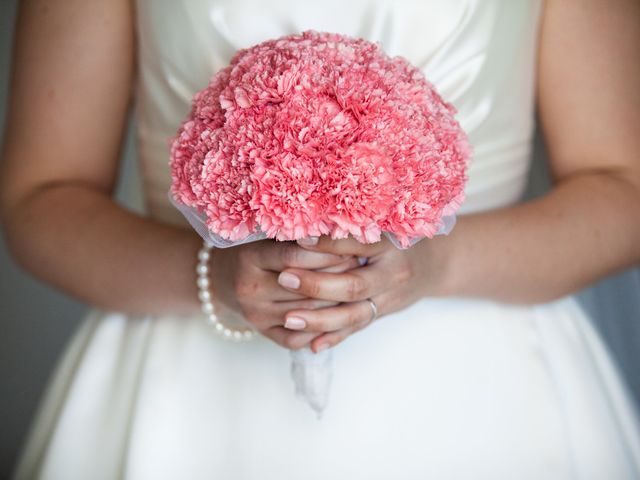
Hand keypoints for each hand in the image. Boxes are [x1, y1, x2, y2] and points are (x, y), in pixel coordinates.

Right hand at [208, 239, 360, 349]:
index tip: (351, 246)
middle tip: (361, 267)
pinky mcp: (263, 332)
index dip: (327, 252)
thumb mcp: (267, 234)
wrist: (223, 278)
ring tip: (357, 288)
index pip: (295, 256)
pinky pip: (298, 337)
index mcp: (250, 257)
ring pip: (307, 313)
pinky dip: (322, 330)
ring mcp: (256, 313)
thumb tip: (339, 227)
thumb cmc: (255, 249)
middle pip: (304, 287)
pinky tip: (340, 315)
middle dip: (338, 277)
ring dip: (337, 303)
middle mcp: (250, 288)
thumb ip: (295, 233)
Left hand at [277, 235, 444, 352]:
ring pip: (354, 314)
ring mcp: (389, 297)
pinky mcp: (383, 313)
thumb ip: (349, 230)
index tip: (298, 240)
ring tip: (289, 320)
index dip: (326, 244)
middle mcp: (392, 272)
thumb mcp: (381, 226)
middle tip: (285, 280)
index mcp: (389, 244)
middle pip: (354, 285)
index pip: (356, 244)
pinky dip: (334, 337)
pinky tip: (311, 344)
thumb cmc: (396, 238)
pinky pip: (357, 328)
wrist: (433, 265)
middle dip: (317, 285)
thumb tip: (304, 228)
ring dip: (320, 320)